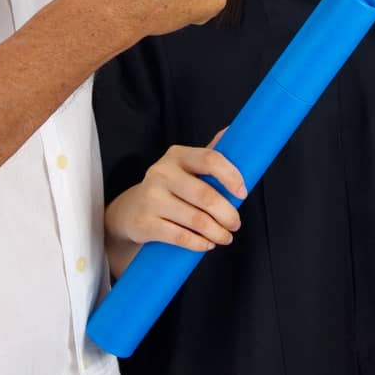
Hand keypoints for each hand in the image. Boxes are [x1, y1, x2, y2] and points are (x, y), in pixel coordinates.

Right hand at [104, 131, 245, 277]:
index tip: (243, 193)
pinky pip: (180, 236)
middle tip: (235, 223)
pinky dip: (200, 243)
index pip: (210, 159)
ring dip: (218, 232)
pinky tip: (208, 244)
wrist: (131, 211)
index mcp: (177, 155)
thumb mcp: (186, 167)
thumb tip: (234, 130)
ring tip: (226, 236)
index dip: (231, 176)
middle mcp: (161, 173)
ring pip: (196, 220)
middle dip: (228, 214)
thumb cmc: (169, 188)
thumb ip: (209, 154)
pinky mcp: (145, 223)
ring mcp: (151, 198)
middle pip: (206, 195)